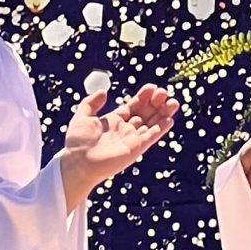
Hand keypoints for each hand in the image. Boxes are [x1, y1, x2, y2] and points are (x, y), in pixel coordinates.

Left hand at [59, 81, 178, 208]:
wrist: (78, 162)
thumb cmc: (78, 143)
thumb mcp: (82, 116)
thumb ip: (91, 103)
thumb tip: (103, 91)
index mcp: (115, 121)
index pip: (134, 106)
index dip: (143, 97)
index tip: (151, 87)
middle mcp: (126, 129)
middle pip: (146, 113)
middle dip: (156, 103)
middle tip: (164, 92)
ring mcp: (132, 139)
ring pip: (153, 124)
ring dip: (163, 113)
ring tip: (173, 102)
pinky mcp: (136, 148)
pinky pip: (152, 136)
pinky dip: (161, 128)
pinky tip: (169, 118)